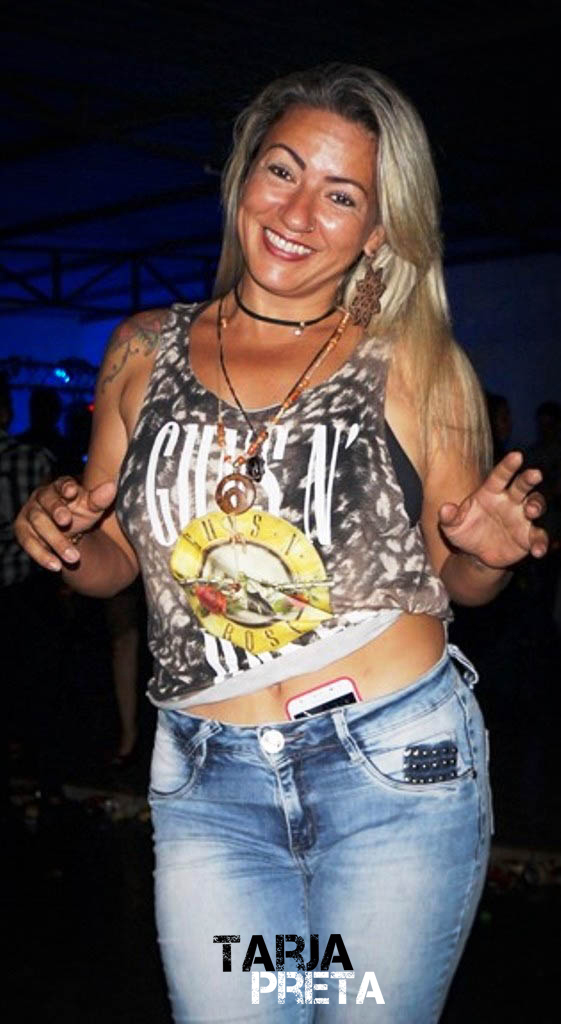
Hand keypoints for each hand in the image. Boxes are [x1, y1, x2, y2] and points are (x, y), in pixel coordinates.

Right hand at [15, 476, 116, 571]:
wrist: (69, 531)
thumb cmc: (81, 513)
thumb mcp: (92, 508)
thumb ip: (100, 499)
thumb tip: (111, 487)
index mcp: (60, 487)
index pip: (61, 483)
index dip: (65, 486)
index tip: (72, 491)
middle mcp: (42, 497)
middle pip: (47, 502)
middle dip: (56, 510)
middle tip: (66, 521)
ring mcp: (30, 513)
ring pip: (39, 524)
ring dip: (56, 541)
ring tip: (73, 557)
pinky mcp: (23, 531)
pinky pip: (28, 542)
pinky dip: (42, 555)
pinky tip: (56, 565)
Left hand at [438, 451, 548, 568]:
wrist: (475, 554)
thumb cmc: (465, 531)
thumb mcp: (451, 526)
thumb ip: (448, 517)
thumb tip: (444, 509)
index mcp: (491, 492)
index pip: (500, 475)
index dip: (508, 465)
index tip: (517, 455)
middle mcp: (510, 501)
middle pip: (522, 486)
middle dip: (529, 478)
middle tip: (535, 474)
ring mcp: (521, 518)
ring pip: (535, 505)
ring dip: (536, 505)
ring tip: (532, 511)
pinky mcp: (527, 537)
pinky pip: (538, 537)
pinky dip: (540, 543)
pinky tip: (537, 550)